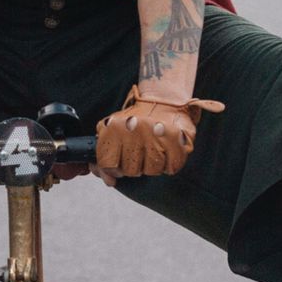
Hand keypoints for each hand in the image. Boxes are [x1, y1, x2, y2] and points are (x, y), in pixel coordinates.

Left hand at [94, 88, 225, 179]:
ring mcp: (156, 135)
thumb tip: (109, 181)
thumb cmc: (135, 121)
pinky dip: (170, 163)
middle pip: (131, 170)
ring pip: (152, 171)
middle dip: (135, 165)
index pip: (108, 164)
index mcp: (114, 129)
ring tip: (154, 148)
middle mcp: (134, 131)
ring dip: (154, 165)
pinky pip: (171, 167)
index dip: (114, 168)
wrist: (163, 100)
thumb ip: (104, 158)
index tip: (120, 161)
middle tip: (140, 151)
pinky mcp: (177, 140)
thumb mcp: (112, 132)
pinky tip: (167, 150)